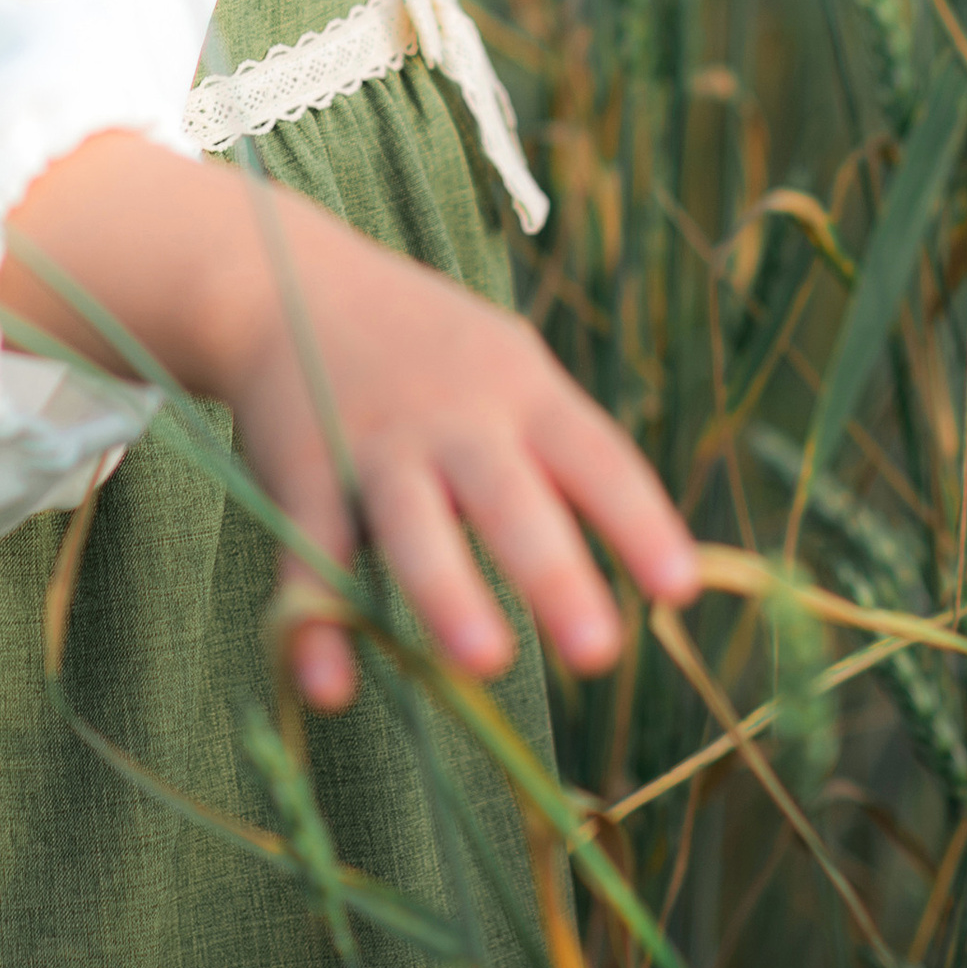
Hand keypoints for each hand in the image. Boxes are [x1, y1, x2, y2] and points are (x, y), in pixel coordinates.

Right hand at [0, 134, 698, 707]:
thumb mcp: (510, 366)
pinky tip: (329, 686)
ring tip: (485, 663)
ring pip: (415, 523)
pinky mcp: (305, 474)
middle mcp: (456, 420)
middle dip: (554, 573)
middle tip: (599, 650)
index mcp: (522, 391)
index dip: (639, 523)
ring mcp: (377, 447)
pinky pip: (312, 554)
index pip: (596, 458)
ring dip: (449, 592)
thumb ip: (565, 450)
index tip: (680, 590)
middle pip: (511, 499)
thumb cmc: (430, 348)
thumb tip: (660, 560)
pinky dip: (315, 623)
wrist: (286, 281)